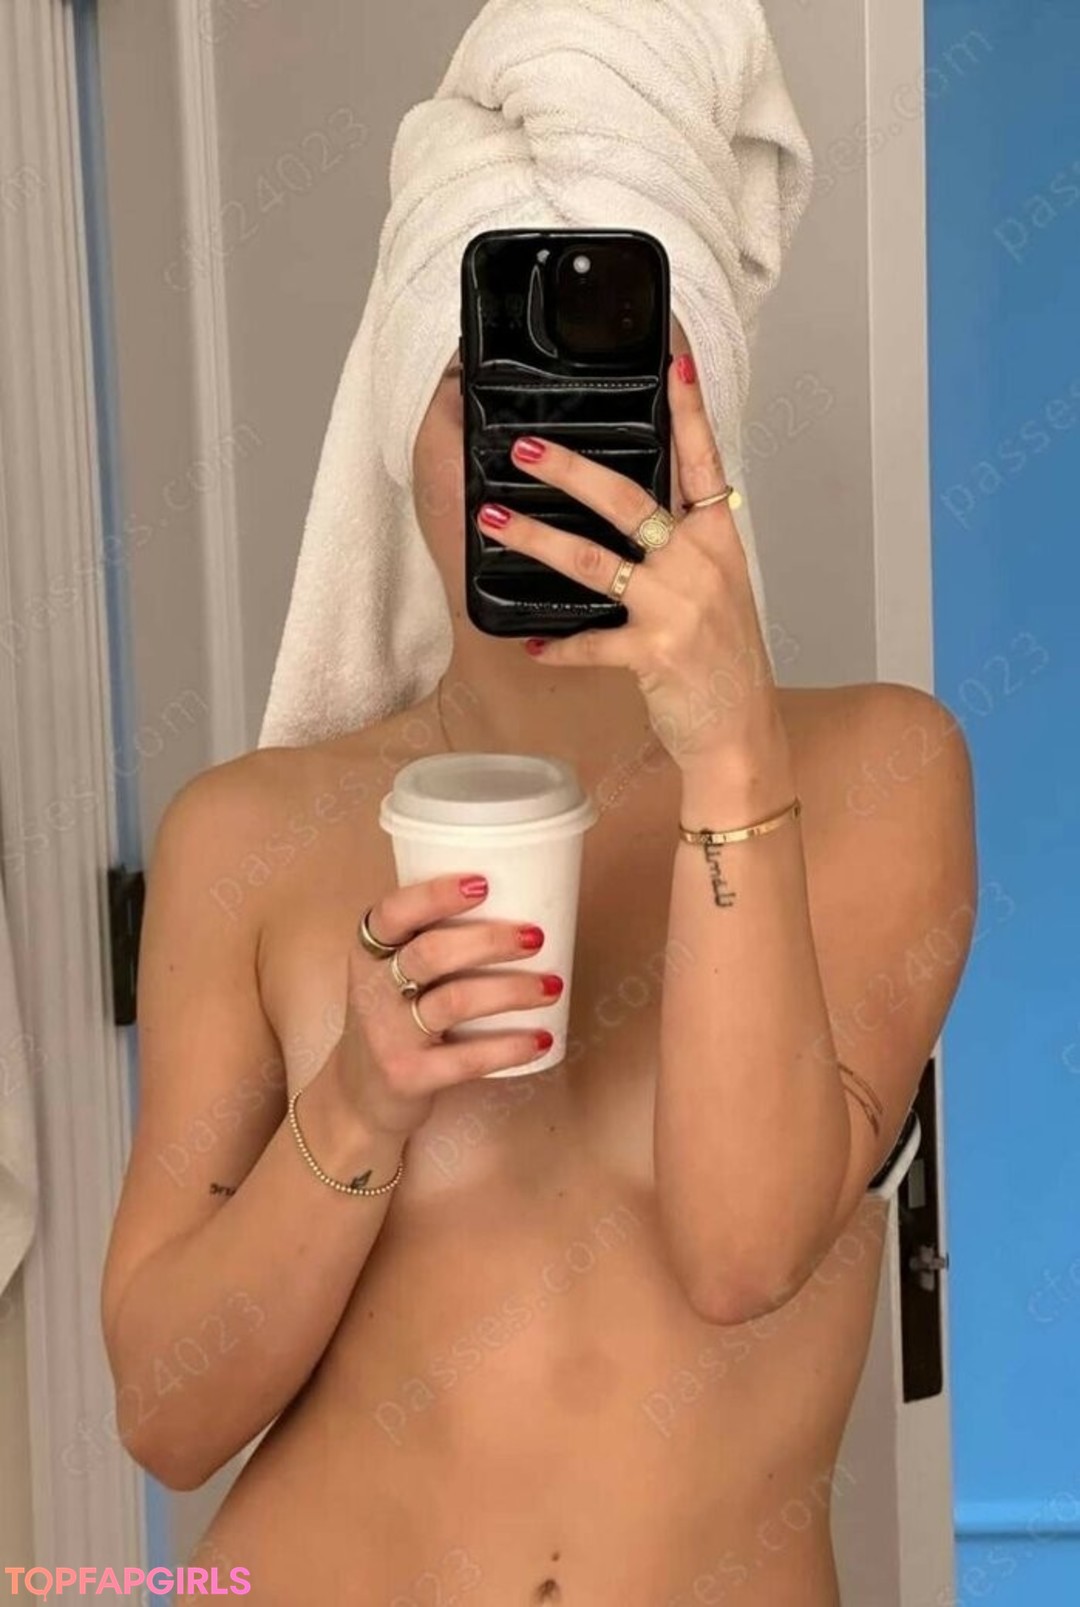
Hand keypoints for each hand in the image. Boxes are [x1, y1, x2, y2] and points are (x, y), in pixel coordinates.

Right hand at [334, 873, 558, 1137]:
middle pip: (431, 954)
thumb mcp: (392, 975)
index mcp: (369, 952)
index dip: (436, 895)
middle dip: (489, 941)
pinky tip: (541, 1039)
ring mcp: (388, 1035)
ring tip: (552, 986)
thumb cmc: (395, 1018)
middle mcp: (373, 990)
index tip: (483, 884)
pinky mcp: (407, 1075)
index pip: (394, 913)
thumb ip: (431, 941)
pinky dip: (509, 1047)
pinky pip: (466, 1059)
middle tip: (535, 936)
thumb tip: (517, 901)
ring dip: (511, 991)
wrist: (360, 1095)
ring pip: (454, 1002)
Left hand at [475, 351, 783, 773]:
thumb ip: (683, 548)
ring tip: (494, 520)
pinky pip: (590, 643)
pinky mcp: (654, 653)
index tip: (675, 364)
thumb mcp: (718, 591)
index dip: (690, 413)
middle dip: (571, 471)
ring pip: (594, 562)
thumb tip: (634, 515)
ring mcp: (676, 608)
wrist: (742, 732)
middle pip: (629, 500)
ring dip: (537, 538)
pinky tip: (531, 643)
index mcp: (718, 542)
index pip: (705, 463)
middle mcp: (699, 565)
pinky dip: (558, 646)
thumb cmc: (725, 661)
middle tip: (526, 449)